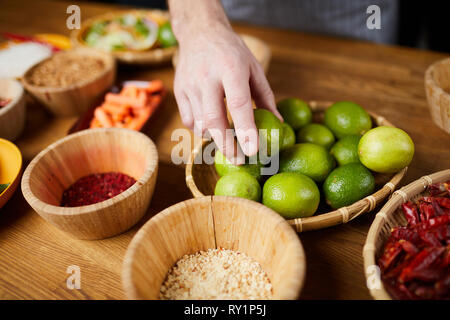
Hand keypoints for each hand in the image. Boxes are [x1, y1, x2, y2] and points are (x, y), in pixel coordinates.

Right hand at [173, 23, 281, 163]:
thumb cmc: (232, 52)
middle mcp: (207, 77)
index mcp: (231, 68)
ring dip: (215, 137)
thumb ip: (266, 97)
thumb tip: (278, 124)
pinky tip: (211, 126)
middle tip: (239, 161)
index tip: (253, 151)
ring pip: (201, 124)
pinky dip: (201, 129)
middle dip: (227, 145)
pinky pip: (189, 120)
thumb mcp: (254, 68)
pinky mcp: (179, 91)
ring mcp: (190, 84)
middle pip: (215, 120)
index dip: (246, 130)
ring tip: (227, 141)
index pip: (238, 104)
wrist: (199, 33)